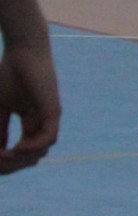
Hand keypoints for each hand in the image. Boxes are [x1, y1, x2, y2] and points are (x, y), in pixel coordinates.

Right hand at [0, 43, 60, 175]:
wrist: (24, 50)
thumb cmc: (9, 73)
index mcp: (31, 121)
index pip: (22, 152)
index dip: (5, 161)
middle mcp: (42, 122)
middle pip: (31, 157)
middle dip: (11, 165)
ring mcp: (49, 117)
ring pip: (40, 151)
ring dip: (20, 159)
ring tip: (3, 156)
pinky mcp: (53, 110)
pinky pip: (49, 137)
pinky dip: (33, 147)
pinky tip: (16, 148)